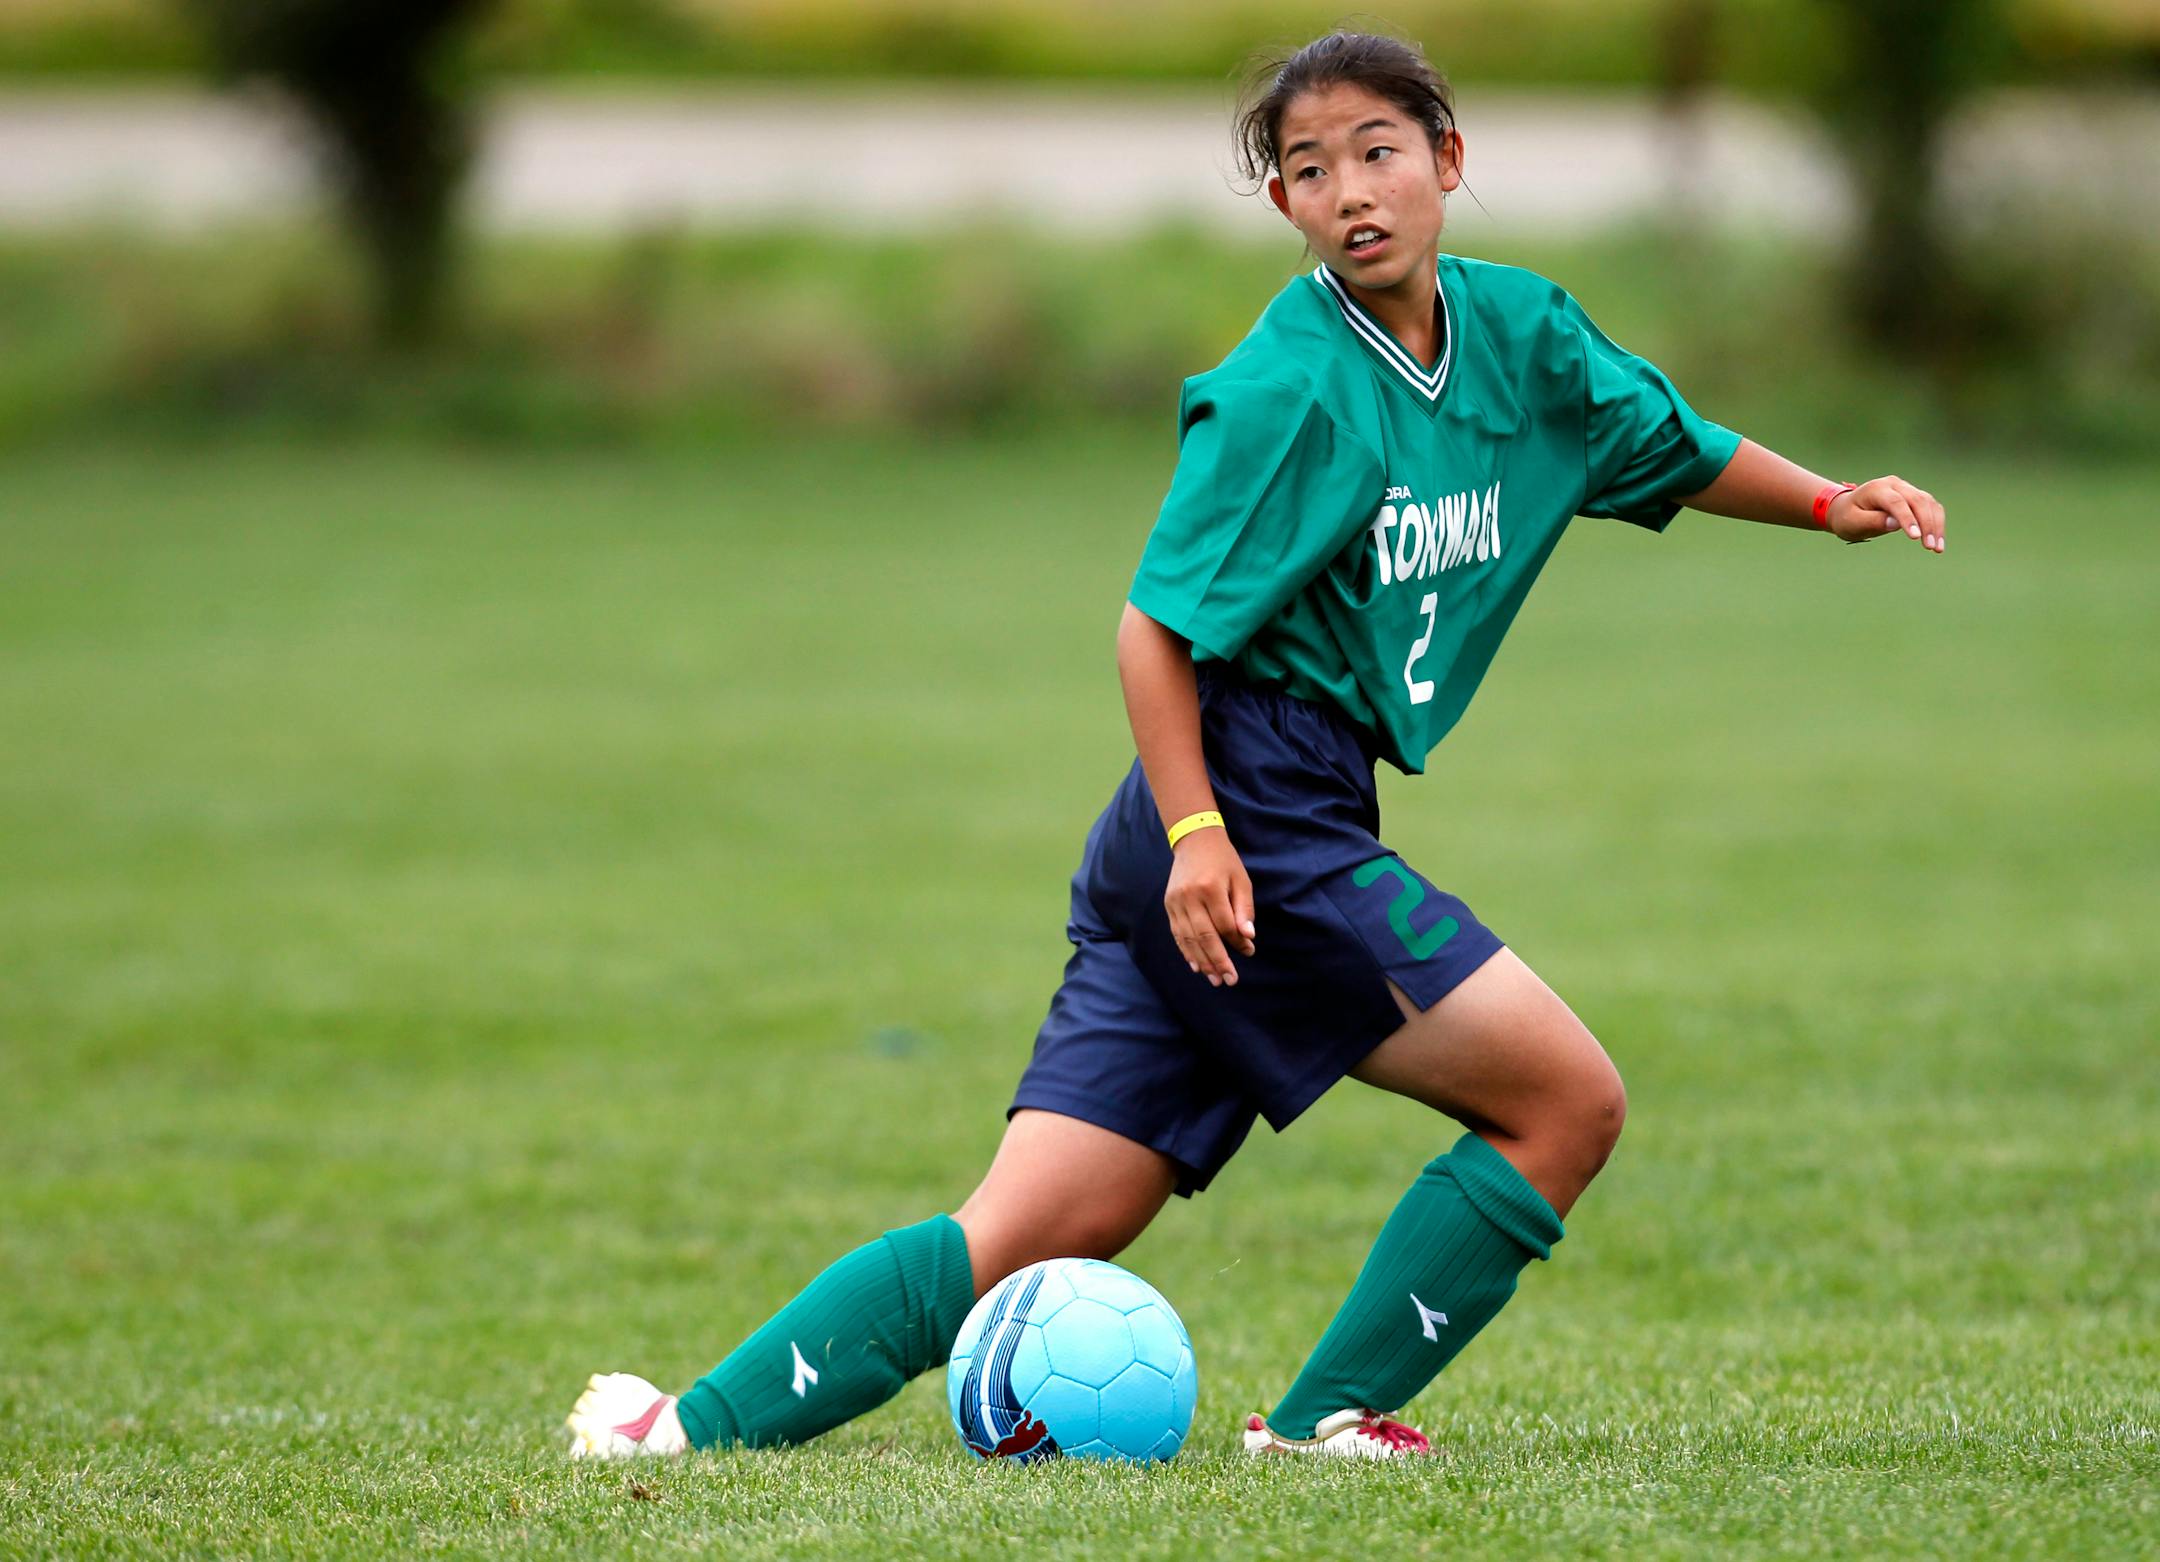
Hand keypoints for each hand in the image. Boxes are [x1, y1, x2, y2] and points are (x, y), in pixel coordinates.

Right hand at [1164, 828, 1255, 987]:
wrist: (1194, 840)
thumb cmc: (1223, 861)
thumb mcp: (1241, 879)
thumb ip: (1244, 908)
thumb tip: (1247, 937)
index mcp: (1210, 888)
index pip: (1225, 924)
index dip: (1237, 942)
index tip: (1249, 952)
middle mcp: (1190, 897)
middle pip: (1205, 936)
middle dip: (1219, 961)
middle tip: (1230, 980)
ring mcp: (1176, 902)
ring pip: (1189, 939)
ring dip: (1202, 962)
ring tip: (1215, 979)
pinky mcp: (1169, 905)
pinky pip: (1177, 934)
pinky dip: (1187, 952)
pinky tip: (1197, 966)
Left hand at [1828, 475, 1945, 552]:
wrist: (1847, 508)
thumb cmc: (1848, 517)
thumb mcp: (1853, 522)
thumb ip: (1873, 521)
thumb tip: (1897, 524)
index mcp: (1877, 489)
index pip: (1896, 502)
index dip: (1907, 518)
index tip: (1915, 537)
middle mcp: (1894, 484)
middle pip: (1917, 500)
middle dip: (1927, 524)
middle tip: (1930, 547)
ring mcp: (1906, 488)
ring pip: (1928, 503)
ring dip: (1936, 525)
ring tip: (1937, 549)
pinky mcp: (1914, 496)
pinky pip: (1931, 506)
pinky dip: (1937, 522)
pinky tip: (1939, 541)